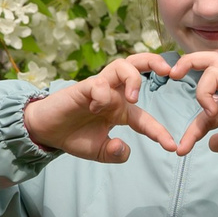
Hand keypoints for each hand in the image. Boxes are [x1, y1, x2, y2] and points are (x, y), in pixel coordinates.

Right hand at [20, 53, 179, 162]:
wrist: (45, 131)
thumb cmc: (72, 136)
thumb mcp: (98, 152)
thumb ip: (114, 154)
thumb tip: (124, 149)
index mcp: (120, 110)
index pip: (146, 119)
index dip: (160, 132)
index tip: (171, 148)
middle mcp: (113, 95)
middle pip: (138, 66)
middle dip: (155, 63)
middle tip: (170, 71)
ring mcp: (99, 88)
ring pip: (122, 65)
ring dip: (133, 77)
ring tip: (133, 98)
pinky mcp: (83, 87)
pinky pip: (98, 83)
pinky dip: (102, 93)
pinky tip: (96, 107)